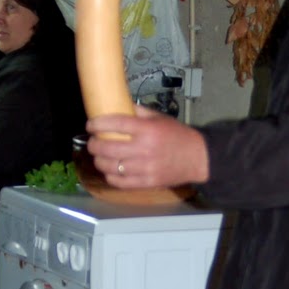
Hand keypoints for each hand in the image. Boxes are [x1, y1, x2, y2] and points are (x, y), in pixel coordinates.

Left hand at [86, 106, 209, 190]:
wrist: (198, 158)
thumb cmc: (178, 136)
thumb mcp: (159, 118)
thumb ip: (138, 111)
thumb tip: (117, 105)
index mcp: (147, 130)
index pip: (115, 124)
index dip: (97, 124)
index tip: (90, 125)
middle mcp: (144, 149)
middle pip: (107, 148)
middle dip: (93, 144)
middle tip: (92, 142)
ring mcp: (144, 168)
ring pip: (110, 167)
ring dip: (99, 161)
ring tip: (99, 157)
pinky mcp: (147, 183)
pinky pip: (120, 182)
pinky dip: (110, 176)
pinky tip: (110, 171)